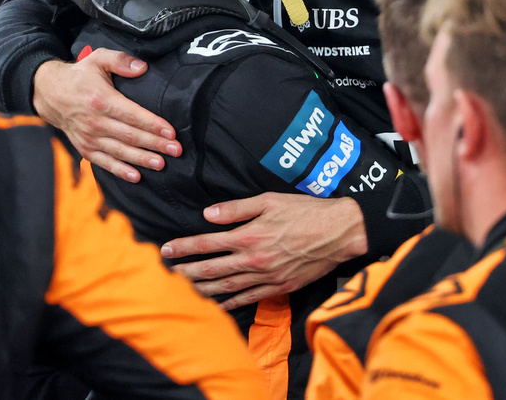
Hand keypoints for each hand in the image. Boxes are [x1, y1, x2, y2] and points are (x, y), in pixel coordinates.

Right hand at [32, 49, 181, 182]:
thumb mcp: (98, 58)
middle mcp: (95, 122)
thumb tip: (142, 67)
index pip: (132, 115)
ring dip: (142, 159)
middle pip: (130, 136)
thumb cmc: (80, 75)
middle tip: (175, 150)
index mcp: (101, 100)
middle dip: (155, 144)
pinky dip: (119, 171)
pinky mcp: (85, 147)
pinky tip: (136, 176)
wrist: (50, 93)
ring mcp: (89, 137)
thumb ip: (120, 60)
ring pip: (120, 151)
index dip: (152, 124)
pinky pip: (104, 162)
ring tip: (161, 164)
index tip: (171, 132)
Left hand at [160, 193, 367, 309]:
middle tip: (166, 275)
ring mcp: (267, 276)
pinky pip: (250, 298)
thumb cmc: (306, 211)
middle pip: (212, 269)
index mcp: (250, 235)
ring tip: (184, 291)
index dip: (184, 247)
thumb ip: (237, 209)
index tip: (166, 250)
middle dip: (186, 272)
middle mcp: (254, 259)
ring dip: (203, 290)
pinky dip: (231, 304)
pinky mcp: (280, 287)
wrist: (339, 233)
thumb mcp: (270, 200)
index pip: (207, 244)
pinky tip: (218, 306)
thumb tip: (208, 215)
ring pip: (227, 287)